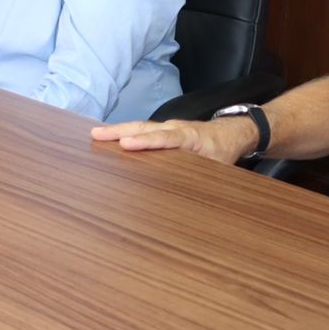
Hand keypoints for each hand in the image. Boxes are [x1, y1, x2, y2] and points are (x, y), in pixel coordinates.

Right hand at [90, 114, 259, 164]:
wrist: (233, 133)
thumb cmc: (224, 152)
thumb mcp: (219, 168)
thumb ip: (203, 178)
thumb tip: (188, 202)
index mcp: (190, 138)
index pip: (165, 139)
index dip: (145, 142)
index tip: (125, 144)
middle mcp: (175, 128)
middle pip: (145, 127)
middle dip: (120, 131)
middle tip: (96, 135)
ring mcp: (168, 127)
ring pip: (141, 127)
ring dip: (118, 130)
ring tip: (95, 135)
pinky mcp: (164, 130)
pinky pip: (143, 130)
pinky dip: (126, 131)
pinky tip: (110, 137)